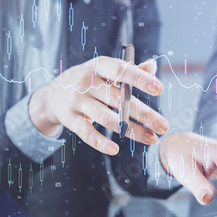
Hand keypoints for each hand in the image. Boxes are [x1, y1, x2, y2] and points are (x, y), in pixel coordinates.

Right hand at [29, 57, 168, 154]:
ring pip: (107, 118)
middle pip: (118, 99)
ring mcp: (77, 101)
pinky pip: (87, 133)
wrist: (53, 95)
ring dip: (131, 131)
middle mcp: (86, 82)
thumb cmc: (88, 81)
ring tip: (151, 138)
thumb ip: (130, 70)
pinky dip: (100, 143)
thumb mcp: (105, 71)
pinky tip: (115, 150)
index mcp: (98, 66)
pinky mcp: (70, 119)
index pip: (120, 71)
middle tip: (163, 126)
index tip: (159, 89)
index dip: (140, 79)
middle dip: (144, 114)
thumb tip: (153, 66)